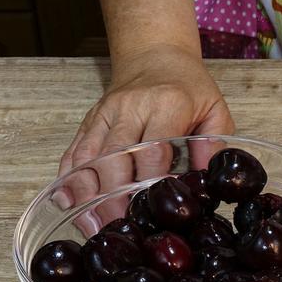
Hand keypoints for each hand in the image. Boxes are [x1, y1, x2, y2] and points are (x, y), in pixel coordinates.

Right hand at [57, 43, 233, 230]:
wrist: (156, 55)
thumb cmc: (189, 87)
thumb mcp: (214, 110)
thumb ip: (214, 145)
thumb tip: (206, 182)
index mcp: (166, 105)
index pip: (153, 148)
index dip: (150, 181)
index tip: (152, 209)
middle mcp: (131, 108)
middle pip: (115, 156)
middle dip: (114, 195)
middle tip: (119, 226)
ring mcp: (106, 114)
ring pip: (89, 156)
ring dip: (87, 193)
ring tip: (90, 225)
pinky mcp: (90, 120)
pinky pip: (75, 151)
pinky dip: (69, 178)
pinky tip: (67, 203)